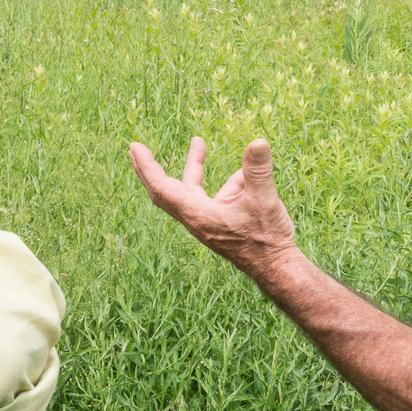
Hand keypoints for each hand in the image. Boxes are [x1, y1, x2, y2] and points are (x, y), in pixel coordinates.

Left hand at [127, 137, 297, 279]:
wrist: (277, 269)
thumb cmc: (266, 239)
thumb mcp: (264, 199)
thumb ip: (258, 170)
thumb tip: (258, 143)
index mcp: (198, 214)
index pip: (162, 188)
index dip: (147, 167)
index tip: (135, 148)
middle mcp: (197, 219)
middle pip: (165, 191)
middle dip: (151, 169)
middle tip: (136, 149)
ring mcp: (208, 222)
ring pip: (192, 191)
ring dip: (193, 167)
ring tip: (198, 141)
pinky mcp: (222, 224)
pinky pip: (216, 198)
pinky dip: (227, 182)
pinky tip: (244, 173)